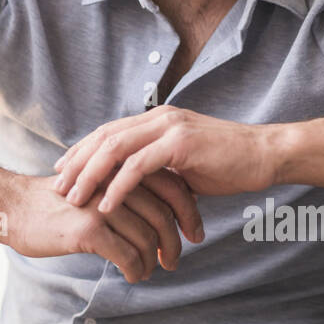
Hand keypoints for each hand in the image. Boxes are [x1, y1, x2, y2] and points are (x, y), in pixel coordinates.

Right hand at [2, 169, 203, 282]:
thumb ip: (124, 192)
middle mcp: (115, 183)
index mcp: (120, 169)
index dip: (187, 211)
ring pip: (147, 237)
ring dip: (154, 260)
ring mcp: (102, 205)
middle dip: (175, 241)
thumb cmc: (55, 203)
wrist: (15, 207)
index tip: (193, 233)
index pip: (170, 186)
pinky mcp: (88, 228)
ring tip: (150, 271)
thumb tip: (157, 212)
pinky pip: (126, 255)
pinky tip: (131, 276)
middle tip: (175, 260)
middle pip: (163, 213)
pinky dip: (135, 269)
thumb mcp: (95, 187)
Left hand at [52, 106, 277, 214]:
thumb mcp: (185, 164)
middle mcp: (159, 118)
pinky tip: (105, 206)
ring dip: (89, 175)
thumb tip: (137, 191)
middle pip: (104, 137)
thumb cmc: (228, 163)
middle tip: (57, 187)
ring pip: (115, 149)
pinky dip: (118, 187)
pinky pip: (138, 167)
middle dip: (76, 163)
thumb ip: (159, 169)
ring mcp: (169, 128)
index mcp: (157, 119)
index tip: (61, 171)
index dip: (82, 150)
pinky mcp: (180, 145)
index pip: (109, 131)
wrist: (266, 155)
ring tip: (73, 198)